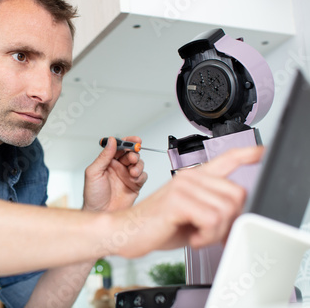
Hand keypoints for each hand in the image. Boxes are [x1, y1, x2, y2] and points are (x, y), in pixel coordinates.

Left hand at [82, 136, 147, 211]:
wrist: (100, 213)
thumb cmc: (93, 195)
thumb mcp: (94, 172)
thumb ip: (104, 156)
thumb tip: (111, 140)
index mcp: (107, 162)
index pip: (118, 147)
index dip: (126, 142)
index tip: (133, 140)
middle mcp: (117, 167)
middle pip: (130, 153)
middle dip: (134, 152)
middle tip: (132, 156)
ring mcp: (126, 176)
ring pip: (138, 163)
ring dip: (138, 164)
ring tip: (132, 171)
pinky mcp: (134, 185)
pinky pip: (142, 175)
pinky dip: (141, 175)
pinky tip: (135, 178)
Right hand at [112, 146, 263, 257]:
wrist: (125, 231)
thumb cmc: (155, 225)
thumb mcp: (191, 217)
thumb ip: (213, 211)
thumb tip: (237, 218)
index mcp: (194, 178)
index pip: (226, 158)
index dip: (248, 154)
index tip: (262, 151)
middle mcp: (190, 177)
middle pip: (237, 194)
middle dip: (230, 221)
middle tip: (212, 233)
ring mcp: (183, 186)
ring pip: (226, 209)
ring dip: (216, 232)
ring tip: (198, 235)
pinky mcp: (177, 199)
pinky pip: (212, 219)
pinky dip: (206, 236)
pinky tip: (193, 237)